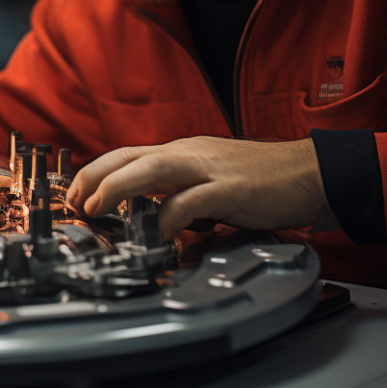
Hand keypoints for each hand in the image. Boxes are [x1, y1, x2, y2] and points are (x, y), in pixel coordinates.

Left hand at [66, 137, 333, 240]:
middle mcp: (190, 155)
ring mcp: (209, 169)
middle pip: (129, 156)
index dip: (96, 172)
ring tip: (96, 208)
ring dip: (118, 187)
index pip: (128, 154)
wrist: (311, 174)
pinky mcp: (231, 189)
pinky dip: (169, 217)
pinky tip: (158, 234)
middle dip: (95, 176)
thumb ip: (182, 196)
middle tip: (75, 203)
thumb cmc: (263, 182)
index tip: (76, 195)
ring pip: (152, 168)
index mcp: (183, 153)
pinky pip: (191, 201)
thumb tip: (153, 220)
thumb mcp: (211, 184)